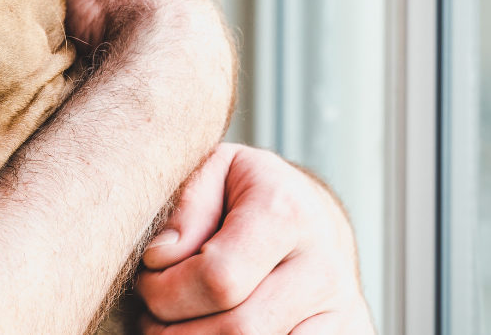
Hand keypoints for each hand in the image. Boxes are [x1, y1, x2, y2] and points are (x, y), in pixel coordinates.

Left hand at [136, 143, 374, 333]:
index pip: (219, 278)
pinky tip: (210, 331)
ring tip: (174, 327)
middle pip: (236, 331)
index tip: (148, 279)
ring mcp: (342, 312)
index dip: (166, 290)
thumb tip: (160, 257)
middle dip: (175, 330)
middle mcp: (323, 267)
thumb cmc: (250, 193)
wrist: (314, 215)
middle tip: (153, 313)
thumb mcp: (213, 171)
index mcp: (285, 214)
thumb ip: (184, 208)